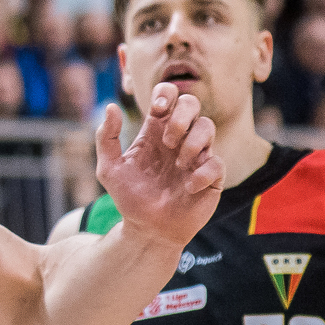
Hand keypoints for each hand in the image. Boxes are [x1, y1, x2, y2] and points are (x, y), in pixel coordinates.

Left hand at [95, 83, 222, 250]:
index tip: (156, 110)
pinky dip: (203, 173)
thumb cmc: (129, 197)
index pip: (167, 96)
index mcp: (154, 131)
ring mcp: (196, 156)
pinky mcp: (211, 177)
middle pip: (192, 103)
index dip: (165, 94)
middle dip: (181, 116)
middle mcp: (178, 138)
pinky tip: (188, 187)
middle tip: (166, 140)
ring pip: (208, 127)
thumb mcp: (109, 168)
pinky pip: (217, 163)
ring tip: (176, 164)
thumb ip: (106, 137)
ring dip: (192, 142)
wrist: (147, 229)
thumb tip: (112, 106)